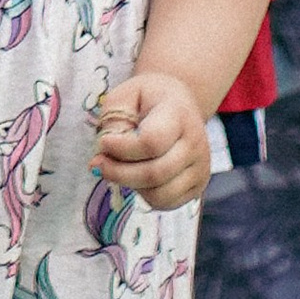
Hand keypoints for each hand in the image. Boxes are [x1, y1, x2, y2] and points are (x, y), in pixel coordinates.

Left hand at [94, 68, 211, 208]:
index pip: (152, 142)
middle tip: (98, 163)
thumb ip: (114, 120)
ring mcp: (201, 167)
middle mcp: (196, 143)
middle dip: (118, 172)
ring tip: (118, 168)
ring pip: (160, 193)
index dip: (122, 148)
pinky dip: (144, 195)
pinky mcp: (198, 185)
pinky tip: (135, 177)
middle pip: (155, 173)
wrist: (178, 103)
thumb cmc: (147, 98)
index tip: (102, 142)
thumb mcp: (125, 96)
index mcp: (179, 114)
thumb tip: (107, 150)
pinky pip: (166, 202)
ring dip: (130, 185)